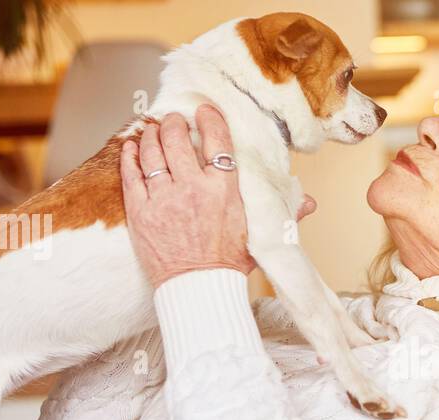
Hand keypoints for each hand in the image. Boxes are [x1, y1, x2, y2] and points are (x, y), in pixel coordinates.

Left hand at [119, 105, 315, 288]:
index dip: (210, 119)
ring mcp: (163, 198)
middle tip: (175, 120)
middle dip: (175, 123)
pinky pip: (130, 173)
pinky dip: (130, 155)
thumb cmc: (229, 264)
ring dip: (152, 135)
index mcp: (223, 190)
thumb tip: (309, 202)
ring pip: (152, 151)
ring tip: (155, 130)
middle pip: (178, 139)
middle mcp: (192, 189)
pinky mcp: (141, 211)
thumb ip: (283, 213)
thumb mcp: (259, 235)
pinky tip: (132, 146)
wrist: (198, 290)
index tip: (205, 111)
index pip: (217, 141)